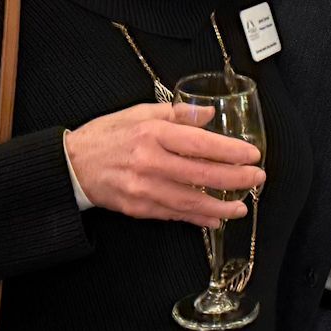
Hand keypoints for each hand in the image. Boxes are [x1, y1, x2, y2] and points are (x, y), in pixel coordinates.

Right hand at [65, 103, 263, 226]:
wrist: (73, 164)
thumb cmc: (108, 135)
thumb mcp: (141, 112)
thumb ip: (178, 114)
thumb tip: (209, 114)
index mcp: (153, 133)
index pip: (201, 143)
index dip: (230, 151)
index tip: (253, 155)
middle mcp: (150, 161)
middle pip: (202, 175)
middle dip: (236, 179)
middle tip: (257, 179)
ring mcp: (143, 188)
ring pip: (190, 201)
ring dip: (220, 206)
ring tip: (242, 206)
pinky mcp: (138, 208)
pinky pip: (174, 215)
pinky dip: (197, 218)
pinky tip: (214, 218)